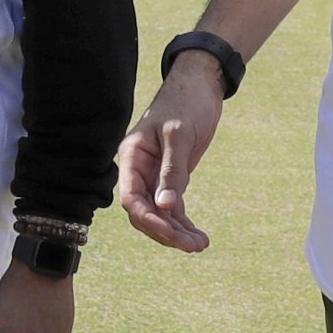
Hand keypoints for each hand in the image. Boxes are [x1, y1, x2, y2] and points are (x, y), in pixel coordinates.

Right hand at [114, 54, 226, 251]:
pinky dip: (182, 222)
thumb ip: (172, 171)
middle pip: (143, 212)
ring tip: (200, 244)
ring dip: (176, 232)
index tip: (172, 234)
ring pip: (158, 214)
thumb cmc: (186, 104)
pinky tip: (198, 236)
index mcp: (132, 156)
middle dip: (165, 232)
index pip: (131, 198)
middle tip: (194, 245)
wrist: (199, 86)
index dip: (148, 219)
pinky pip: (171, 207)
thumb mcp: (180, 135)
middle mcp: (139, 169)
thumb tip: (166, 207)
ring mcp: (154, 175)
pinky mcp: (170, 177)